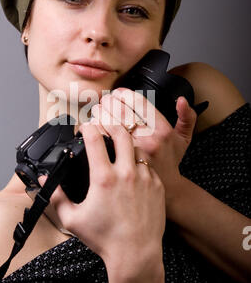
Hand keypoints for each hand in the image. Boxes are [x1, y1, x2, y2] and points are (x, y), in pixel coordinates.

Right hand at [39, 123, 165, 272]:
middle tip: (105, 127)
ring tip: (119, 150)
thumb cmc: (105, 239)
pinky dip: (139, 163)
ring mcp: (145, 178)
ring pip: (137, 148)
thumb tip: (47, 181)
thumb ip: (57, 196)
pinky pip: (148, 165)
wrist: (136, 255)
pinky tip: (132, 172)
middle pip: (122, 133)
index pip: (95, 139)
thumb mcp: (73, 219)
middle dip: (111, 124)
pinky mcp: (157, 185)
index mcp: (104, 178)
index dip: (87, 127)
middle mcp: (126, 173)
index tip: (84, 127)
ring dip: (127, 144)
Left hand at [90, 88, 196, 202]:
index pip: (138, 102)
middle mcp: (147, 139)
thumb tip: (181, 100)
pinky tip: (95, 127)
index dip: (124, 93)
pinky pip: (102, 139)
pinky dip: (96, 129)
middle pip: (120, 109)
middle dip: (109, 101)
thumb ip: (187, 117)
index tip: (119, 93)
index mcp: (162, 130)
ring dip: (100, 113)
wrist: (164, 189)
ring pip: (108, 122)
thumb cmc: (170, 161)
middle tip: (105, 101)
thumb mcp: (184, 138)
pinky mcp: (118, 161)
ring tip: (99, 112)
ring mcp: (131, 151)